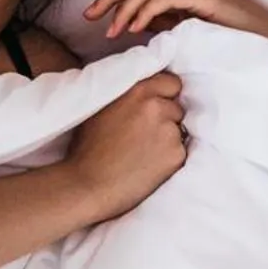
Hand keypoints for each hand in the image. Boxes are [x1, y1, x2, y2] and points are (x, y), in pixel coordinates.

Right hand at [62, 71, 187, 221]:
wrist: (87, 186)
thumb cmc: (87, 149)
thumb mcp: (102, 107)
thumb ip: (128, 94)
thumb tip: (145, 92)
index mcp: (138, 90)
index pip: (172, 83)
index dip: (165, 96)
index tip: (157, 107)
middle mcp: (157, 107)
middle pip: (177, 108)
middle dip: (166, 118)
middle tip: (145, 135)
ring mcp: (169, 131)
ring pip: (179, 131)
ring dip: (168, 139)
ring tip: (144, 153)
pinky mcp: (176, 155)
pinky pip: (180, 152)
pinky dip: (169, 159)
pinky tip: (148, 167)